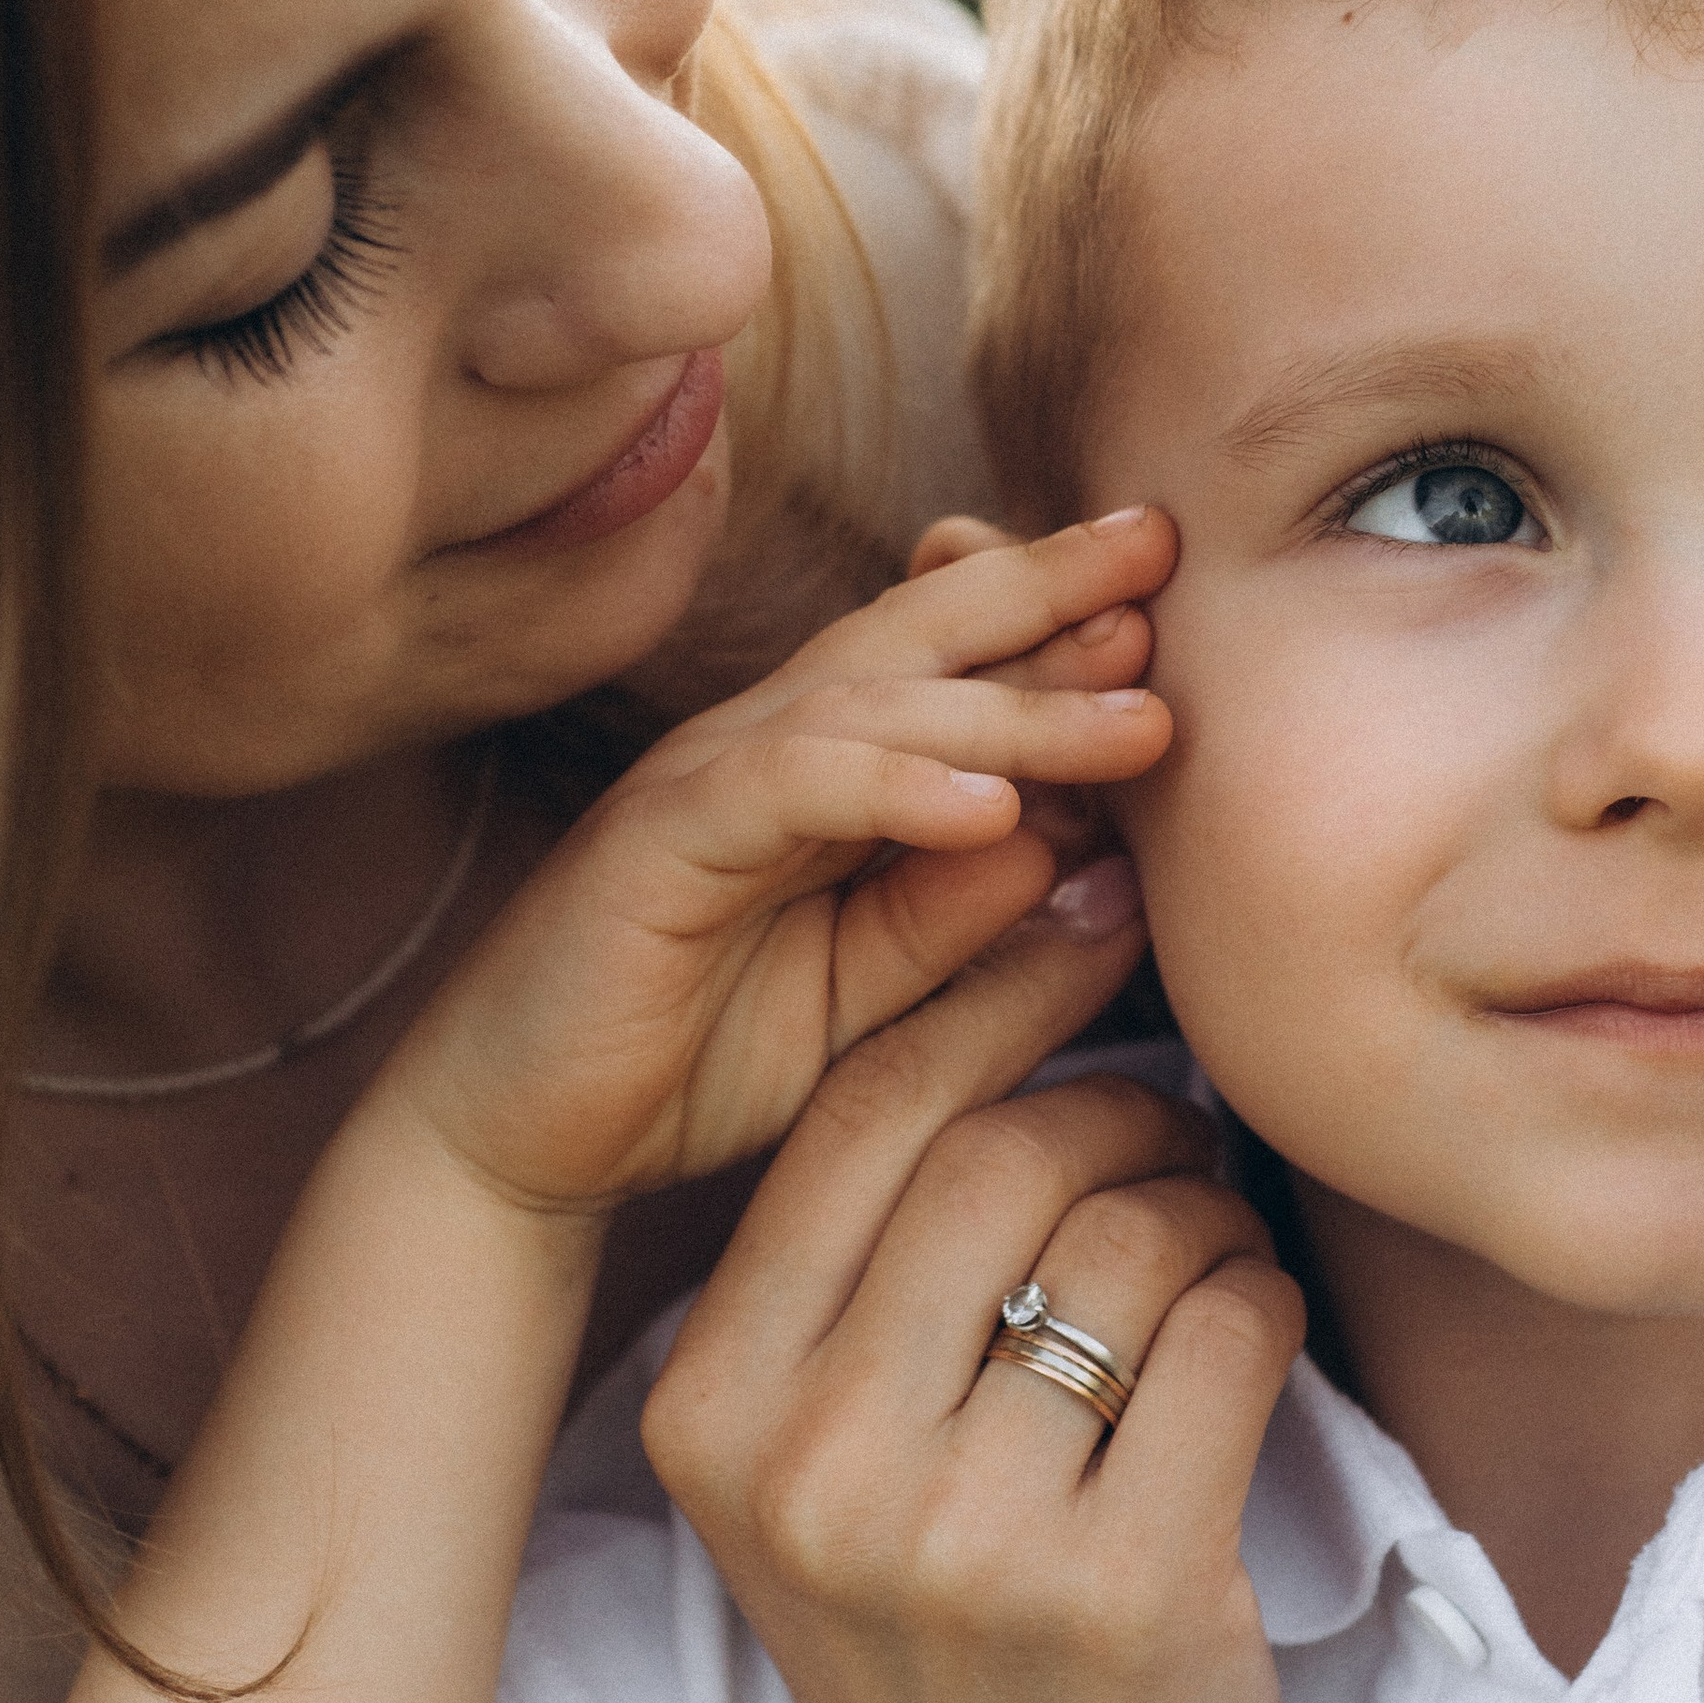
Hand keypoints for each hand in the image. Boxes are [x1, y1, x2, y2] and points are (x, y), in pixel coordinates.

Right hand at [390, 509, 1177, 1216]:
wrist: (520, 1144)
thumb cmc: (690, 1063)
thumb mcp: (873, 1002)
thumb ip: (968, 929)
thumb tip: (1106, 862)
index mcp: (827, 769)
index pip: (954, 663)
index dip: (1061, 616)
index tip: (1182, 594)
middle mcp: (770, 746)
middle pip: (922, 636)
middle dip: (1050, 591)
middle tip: (1169, 558)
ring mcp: (709, 781)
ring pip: (875, 703)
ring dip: (1014, 705)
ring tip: (1137, 718)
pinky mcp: (658, 840)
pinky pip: (789, 786)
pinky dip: (893, 787)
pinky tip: (992, 806)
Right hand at [644, 908, 1304, 1702]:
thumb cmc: (926, 1634)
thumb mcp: (818, 1458)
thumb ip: (867, 1268)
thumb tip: (1016, 982)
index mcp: (717, 1410)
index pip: (859, 1124)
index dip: (986, 1004)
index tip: (1080, 949)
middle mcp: (816, 1472)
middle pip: (1002, 1158)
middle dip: (1117, 1112)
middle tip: (1172, 1136)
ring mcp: (967, 1546)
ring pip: (1130, 1240)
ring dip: (1204, 1210)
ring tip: (1210, 1248)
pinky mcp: (1122, 1598)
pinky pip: (1229, 1338)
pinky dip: (1263, 1301)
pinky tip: (1249, 1334)